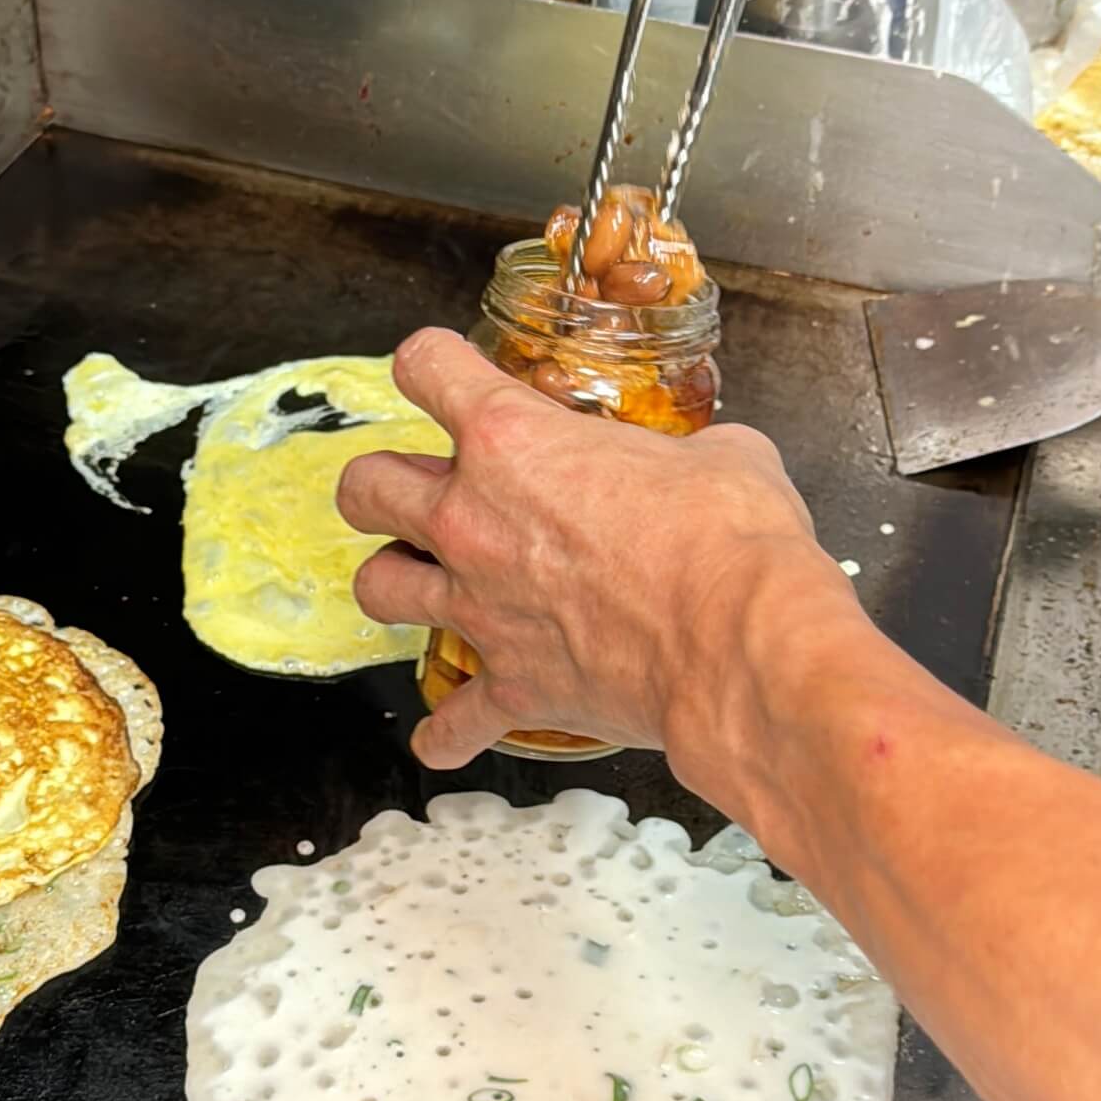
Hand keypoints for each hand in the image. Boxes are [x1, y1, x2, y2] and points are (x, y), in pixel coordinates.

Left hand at [339, 328, 856, 768]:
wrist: (734, 644)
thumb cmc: (730, 544)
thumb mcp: (723, 456)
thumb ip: (689, 451)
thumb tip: (710, 463)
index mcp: (515, 440)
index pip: (427, 369)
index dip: (431, 365)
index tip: (440, 375)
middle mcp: (474, 522)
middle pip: (366, 489)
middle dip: (379, 489)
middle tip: (410, 493)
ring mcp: (480, 609)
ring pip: (376, 589)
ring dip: (393, 584)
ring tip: (418, 587)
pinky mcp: (510, 687)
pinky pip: (451, 721)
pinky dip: (449, 730)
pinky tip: (448, 735)